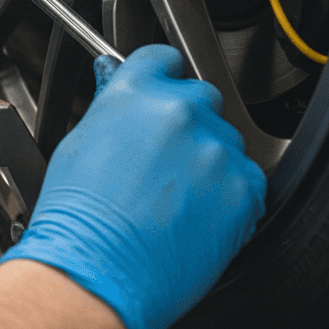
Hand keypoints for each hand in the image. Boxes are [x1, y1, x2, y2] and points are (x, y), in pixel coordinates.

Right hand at [0, 44, 266, 328]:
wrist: (98, 270)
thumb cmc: (79, 216)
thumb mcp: (81, 141)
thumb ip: (113, 108)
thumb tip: (123, 92)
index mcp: (136, 91)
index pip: (164, 58)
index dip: (163, 76)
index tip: (164, 89)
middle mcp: (179, 110)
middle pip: (202, 97)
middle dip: (188, 122)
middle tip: (167, 158)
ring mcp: (214, 148)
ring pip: (226, 141)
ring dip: (209, 160)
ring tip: (178, 196)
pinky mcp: (243, 188)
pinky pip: (248, 179)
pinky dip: (231, 194)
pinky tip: (198, 214)